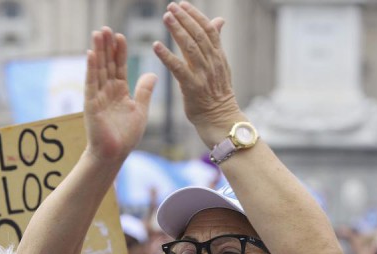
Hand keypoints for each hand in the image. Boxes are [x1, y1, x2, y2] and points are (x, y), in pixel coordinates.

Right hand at [84, 27, 156, 161]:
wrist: (114, 154)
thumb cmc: (126, 136)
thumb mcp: (140, 110)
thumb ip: (144, 91)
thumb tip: (152, 73)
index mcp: (120, 91)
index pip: (119, 67)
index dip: (120, 52)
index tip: (120, 36)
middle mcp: (107, 91)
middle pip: (107, 64)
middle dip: (107, 46)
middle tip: (106, 28)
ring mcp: (98, 96)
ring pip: (98, 69)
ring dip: (98, 51)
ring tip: (98, 33)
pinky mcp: (91, 104)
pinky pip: (91, 83)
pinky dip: (91, 69)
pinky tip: (91, 54)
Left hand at [152, 2, 236, 146]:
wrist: (220, 120)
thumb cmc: (217, 94)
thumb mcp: (221, 66)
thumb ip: (216, 43)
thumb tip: (219, 20)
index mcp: (219, 56)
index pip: (209, 29)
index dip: (195, 15)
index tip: (182, 4)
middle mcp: (212, 63)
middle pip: (198, 34)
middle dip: (184, 18)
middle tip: (170, 7)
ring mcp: (203, 75)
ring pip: (190, 47)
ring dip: (177, 31)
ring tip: (165, 17)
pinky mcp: (192, 87)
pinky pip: (178, 68)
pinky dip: (167, 55)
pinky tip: (156, 46)